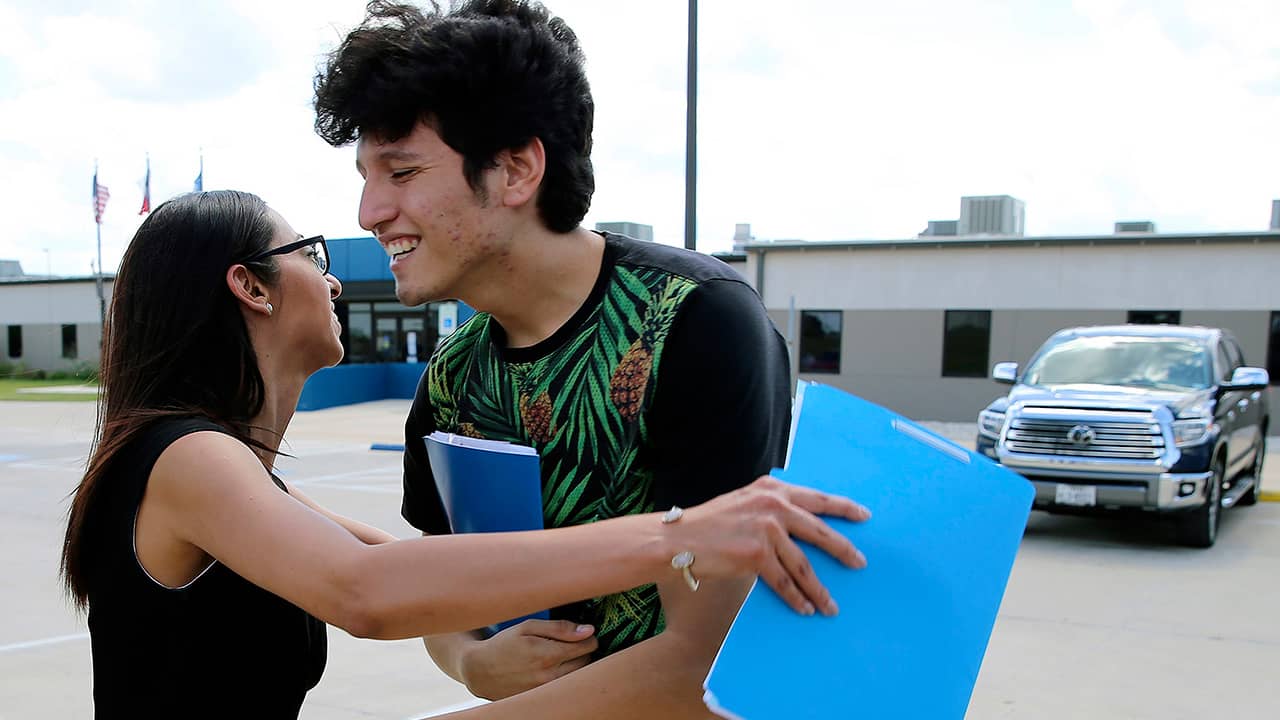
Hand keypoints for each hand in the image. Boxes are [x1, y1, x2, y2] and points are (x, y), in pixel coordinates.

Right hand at [459, 619, 597, 699]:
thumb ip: (560, 628)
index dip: (588, 637)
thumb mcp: (528, 627)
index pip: (587, 646)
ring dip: (577, 665)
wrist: (479, 670)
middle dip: (584, 651)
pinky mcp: (541, 698)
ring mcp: (546, 691)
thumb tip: (588, 630)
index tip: (583, 633)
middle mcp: (550, 677)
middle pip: (587, 662)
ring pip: (578, 676)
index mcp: (548, 655)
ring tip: (562, 656)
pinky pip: (564, 687)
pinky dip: (565, 677)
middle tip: (572, 643)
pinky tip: (553, 669)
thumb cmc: (504, 644)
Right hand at [666, 475, 870, 616]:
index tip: (864, 515)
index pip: (817, 498)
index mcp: (771, 489)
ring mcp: (766, 529)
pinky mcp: (756, 554)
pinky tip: (806, 608)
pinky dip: (797, 598)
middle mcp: (773, 505)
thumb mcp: (744, 502)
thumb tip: (798, 529)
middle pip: (819, 531)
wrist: (677, 538)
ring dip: (819, 589)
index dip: (843, 508)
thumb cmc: (708, 524)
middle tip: (860, 563)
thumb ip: (770, 507)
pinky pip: (784, 581)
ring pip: (803, 564)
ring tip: (831, 605)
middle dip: (843, 549)